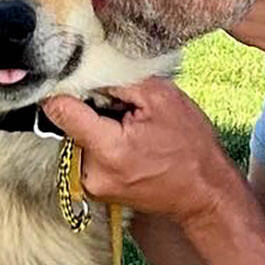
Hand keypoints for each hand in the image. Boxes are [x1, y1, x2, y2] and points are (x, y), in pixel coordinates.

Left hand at [41, 78, 243, 226]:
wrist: (204, 191)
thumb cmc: (190, 146)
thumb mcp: (162, 98)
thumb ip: (118, 82)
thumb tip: (85, 73)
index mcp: (109, 148)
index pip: (60, 111)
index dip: (64, 89)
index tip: (75, 80)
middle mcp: (92, 173)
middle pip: (68, 125)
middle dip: (90, 110)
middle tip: (123, 111)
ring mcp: (92, 186)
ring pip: (77, 140)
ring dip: (96, 128)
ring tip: (130, 131)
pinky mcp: (95, 191)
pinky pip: (86, 156)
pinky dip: (101, 145)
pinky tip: (127, 146)